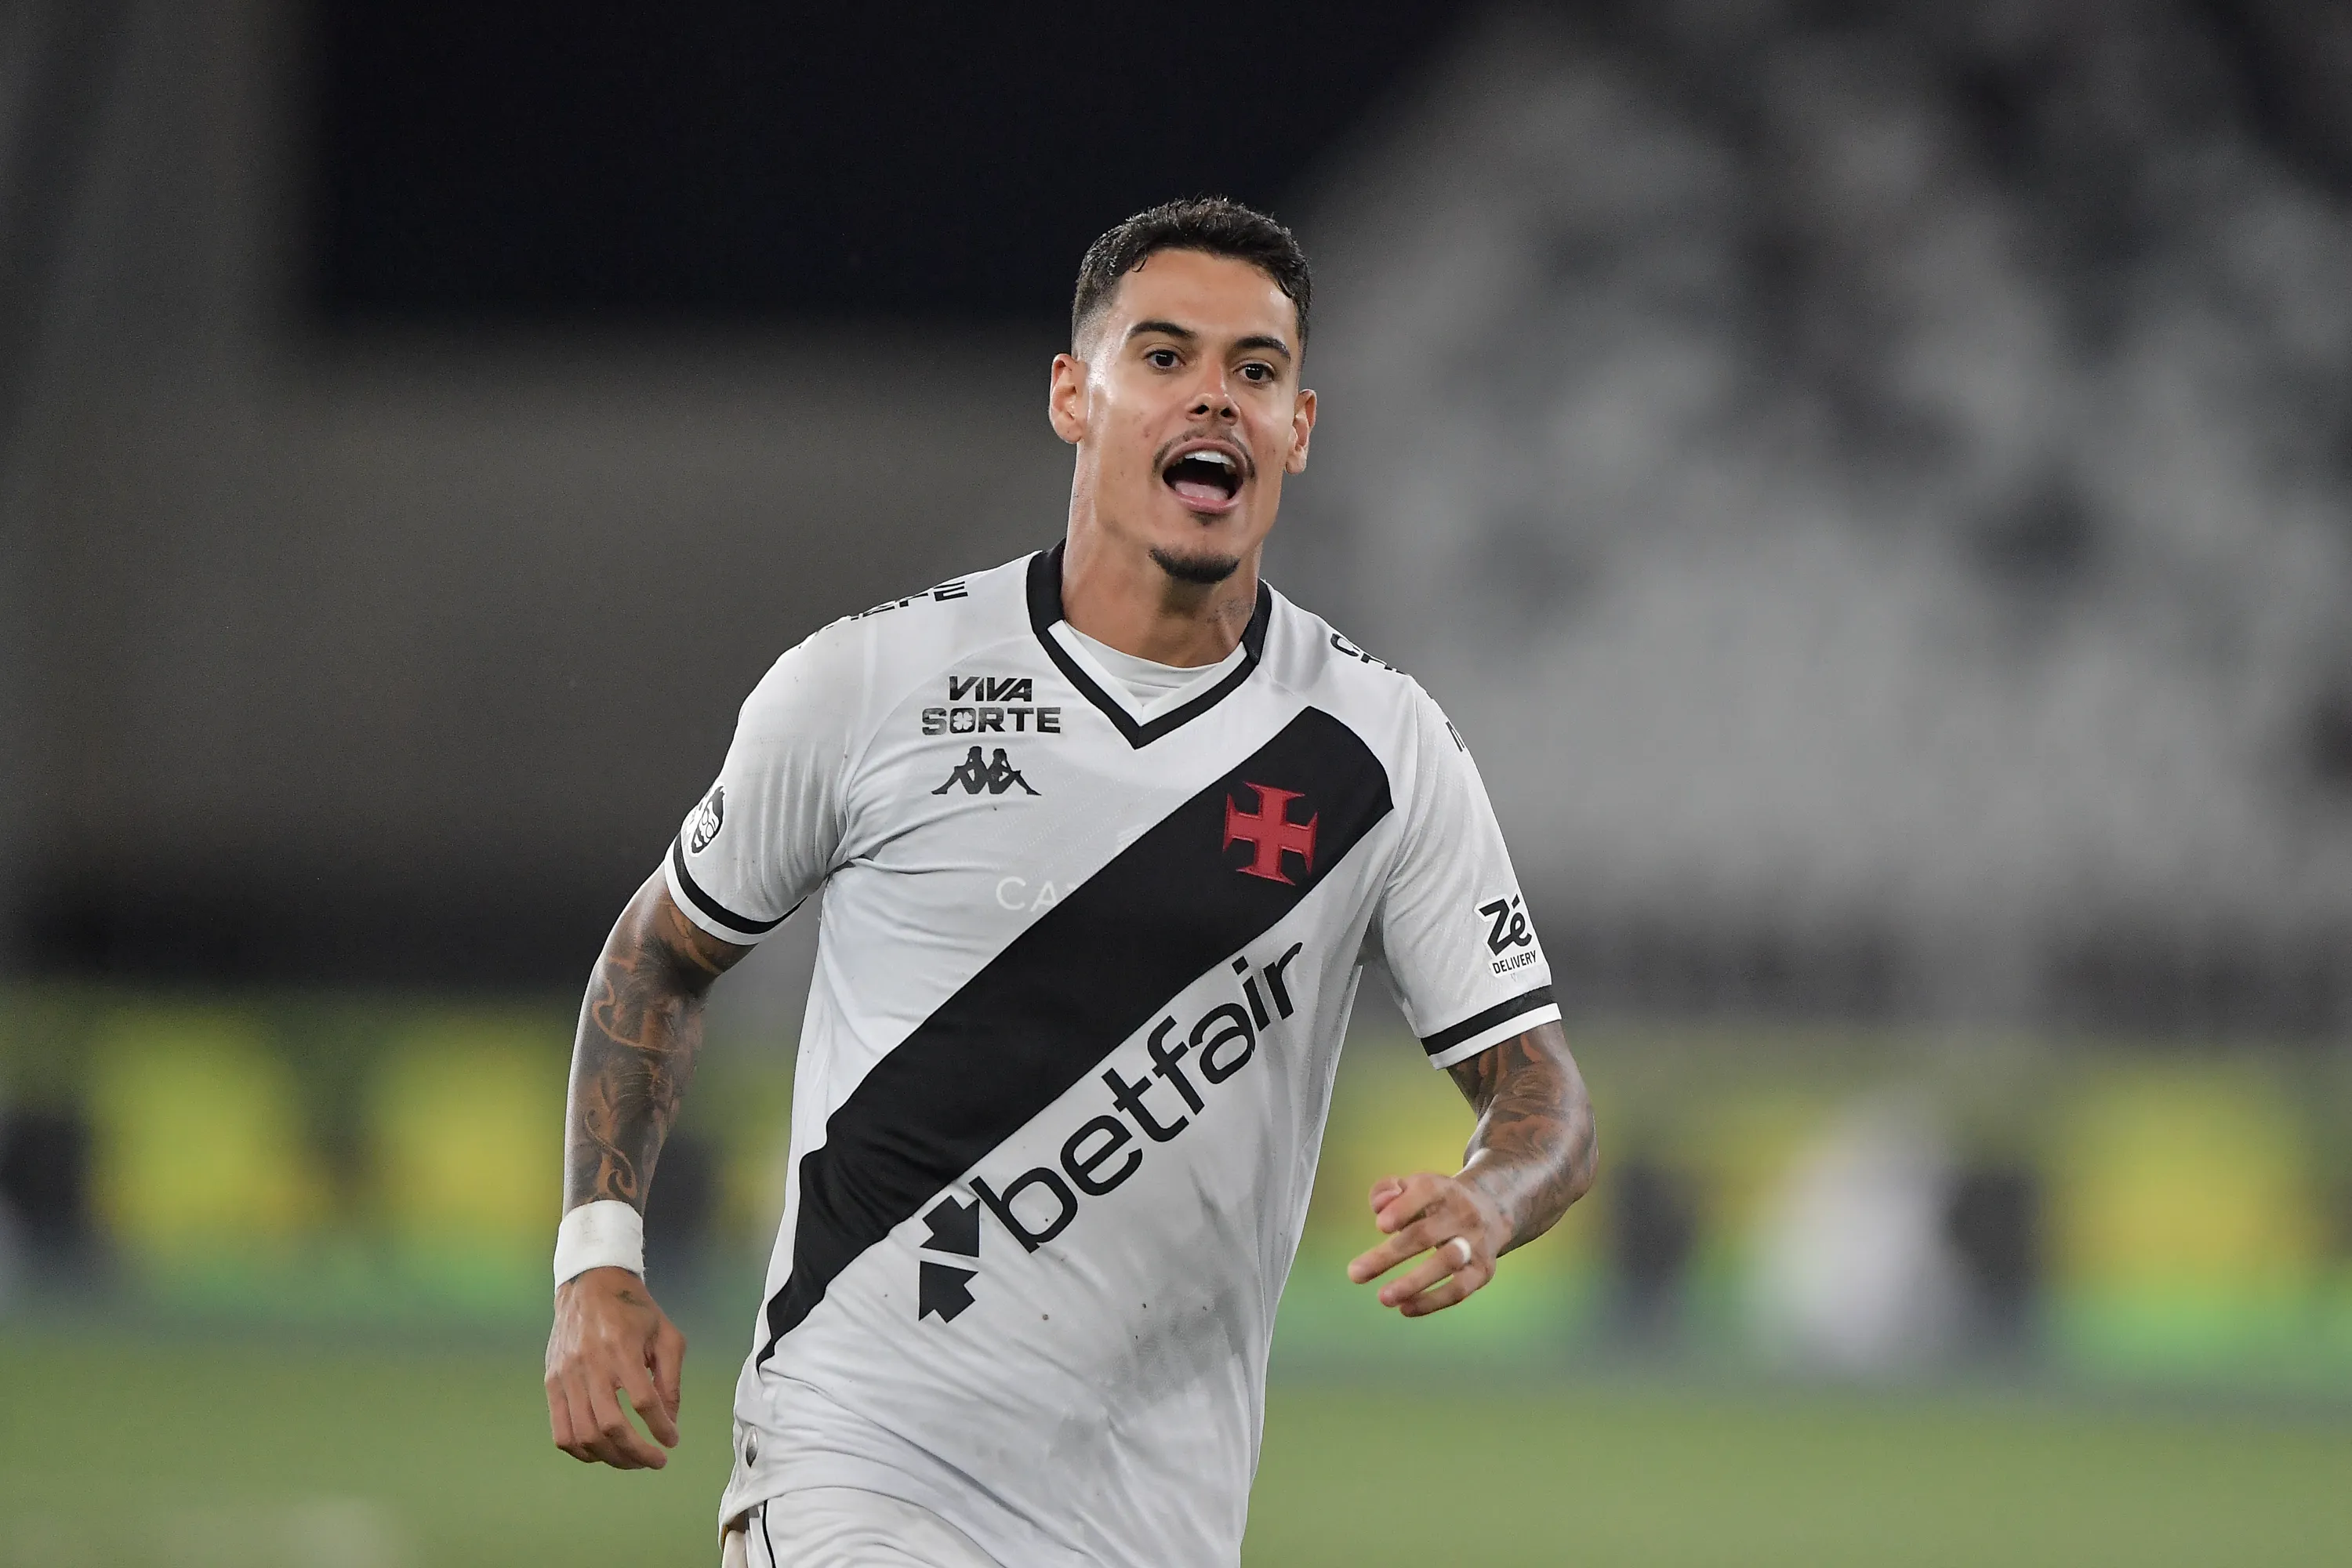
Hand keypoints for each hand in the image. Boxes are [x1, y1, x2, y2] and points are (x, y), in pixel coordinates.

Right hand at [545, 1266, 686, 1468]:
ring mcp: (566, 1375)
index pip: (643, 1402)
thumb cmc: (635, 1310)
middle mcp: (590, 1363)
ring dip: (611, 1457)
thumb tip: (668, 1423)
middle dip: (637, 1453)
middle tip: (655, 1461)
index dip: (660, 1428)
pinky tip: (602, 1452)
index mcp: (622, 1347)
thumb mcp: (666, 1336)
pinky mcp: (551, 1383)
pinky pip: (561, 1432)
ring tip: (632, 1460)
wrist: (591, 1284)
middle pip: (610, 1426)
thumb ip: (670, 1380)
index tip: (672, 1441)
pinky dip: (582, 1451)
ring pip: (584, 1435)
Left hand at [1346, 1171, 1509, 1316]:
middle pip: (1425, 1235)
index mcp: (1442, 1189)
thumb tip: (1379, 1208)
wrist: (1491, 1210)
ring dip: (1413, 1282)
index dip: (1403, 1209)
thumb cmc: (1436, 1202)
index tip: (1380, 1226)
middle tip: (1354, 1274)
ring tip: (1383, 1298)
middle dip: (1389, 1255)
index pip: (1425, 1192)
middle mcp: (1462, 1214)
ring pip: (1446, 1262)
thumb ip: (1387, 1190)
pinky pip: (1459, 1290)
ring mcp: (1474, 1243)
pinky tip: (1404, 1308)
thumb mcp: (1413, 1187)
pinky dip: (1432, 1301)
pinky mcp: (1482, 1271)